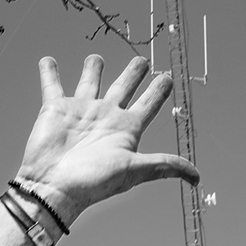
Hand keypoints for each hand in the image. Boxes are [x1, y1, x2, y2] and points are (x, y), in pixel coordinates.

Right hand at [15, 55, 197, 221]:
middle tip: (143, 61)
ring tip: (95, 58)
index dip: (159, 91)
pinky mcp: (55, 108)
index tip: (167, 78)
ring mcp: (81, 111)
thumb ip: (164, 165)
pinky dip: (49, 71)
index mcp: (126, 129)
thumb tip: (197, 178)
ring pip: (90, 81)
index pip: (149, 104)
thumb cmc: (93, 182)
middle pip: (123, 87)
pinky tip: (48, 60)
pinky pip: (52, 84)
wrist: (53, 188)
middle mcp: (105, 117)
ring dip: (92, 69)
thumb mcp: (134, 170)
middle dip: (133, 73)